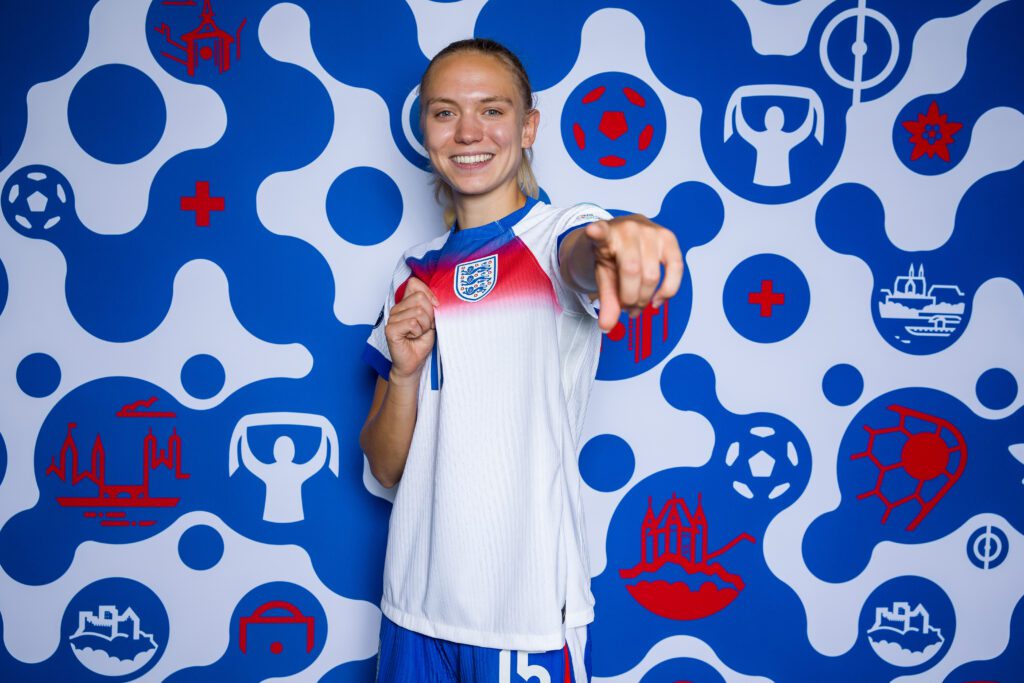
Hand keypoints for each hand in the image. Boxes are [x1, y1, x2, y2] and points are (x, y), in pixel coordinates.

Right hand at [384, 277, 438, 382]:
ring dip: (425, 326)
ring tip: (418, 334)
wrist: (414, 363)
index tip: (435, 307)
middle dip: (429, 315)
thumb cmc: (421, 342)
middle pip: (420, 298)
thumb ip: (431, 306)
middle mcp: (397, 308)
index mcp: (406, 303)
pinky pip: (412, 323)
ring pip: (418, 312)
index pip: (414, 283)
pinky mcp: (390, 329)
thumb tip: (436, 299)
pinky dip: (418, 332)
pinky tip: (412, 337)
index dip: (429, 293)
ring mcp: (392, 318)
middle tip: (425, 327)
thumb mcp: (431, 320)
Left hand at [584, 215, 683, 332]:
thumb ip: (606, 300)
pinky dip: (668, 290)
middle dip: (629, 298)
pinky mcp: (669, 237)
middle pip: (631, 271)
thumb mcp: (602, 277)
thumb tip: (607, 327)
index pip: (599, 232)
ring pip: (652, 274)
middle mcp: (628, 227)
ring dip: (646, 298)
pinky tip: (657, 300)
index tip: (592, 231)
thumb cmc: (610, 257)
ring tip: (637, 306)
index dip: (596, 232)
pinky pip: (676, 268)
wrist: (622, 238)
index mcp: (604, 234)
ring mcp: (650, 230)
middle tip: (626, 309)